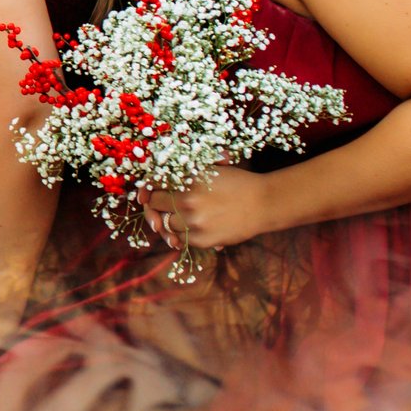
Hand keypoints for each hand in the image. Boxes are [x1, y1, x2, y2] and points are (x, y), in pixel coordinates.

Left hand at [141, 166, 271, 250]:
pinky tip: (191, 228)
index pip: (152, 187)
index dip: (148, 190)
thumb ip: (182, 174)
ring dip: (169, 222)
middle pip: (155, 207)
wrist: (264, 203)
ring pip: (165, 225)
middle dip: (156, 206)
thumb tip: (152, 183)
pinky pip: (180, 239)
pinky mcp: (202, 240)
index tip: (147, 194)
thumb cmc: (236, 182)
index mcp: (186, 181)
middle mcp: (187, 203)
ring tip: (181, 218)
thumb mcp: (208, 170)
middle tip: (161, 207)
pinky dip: (182, 235)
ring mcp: (194, 223)